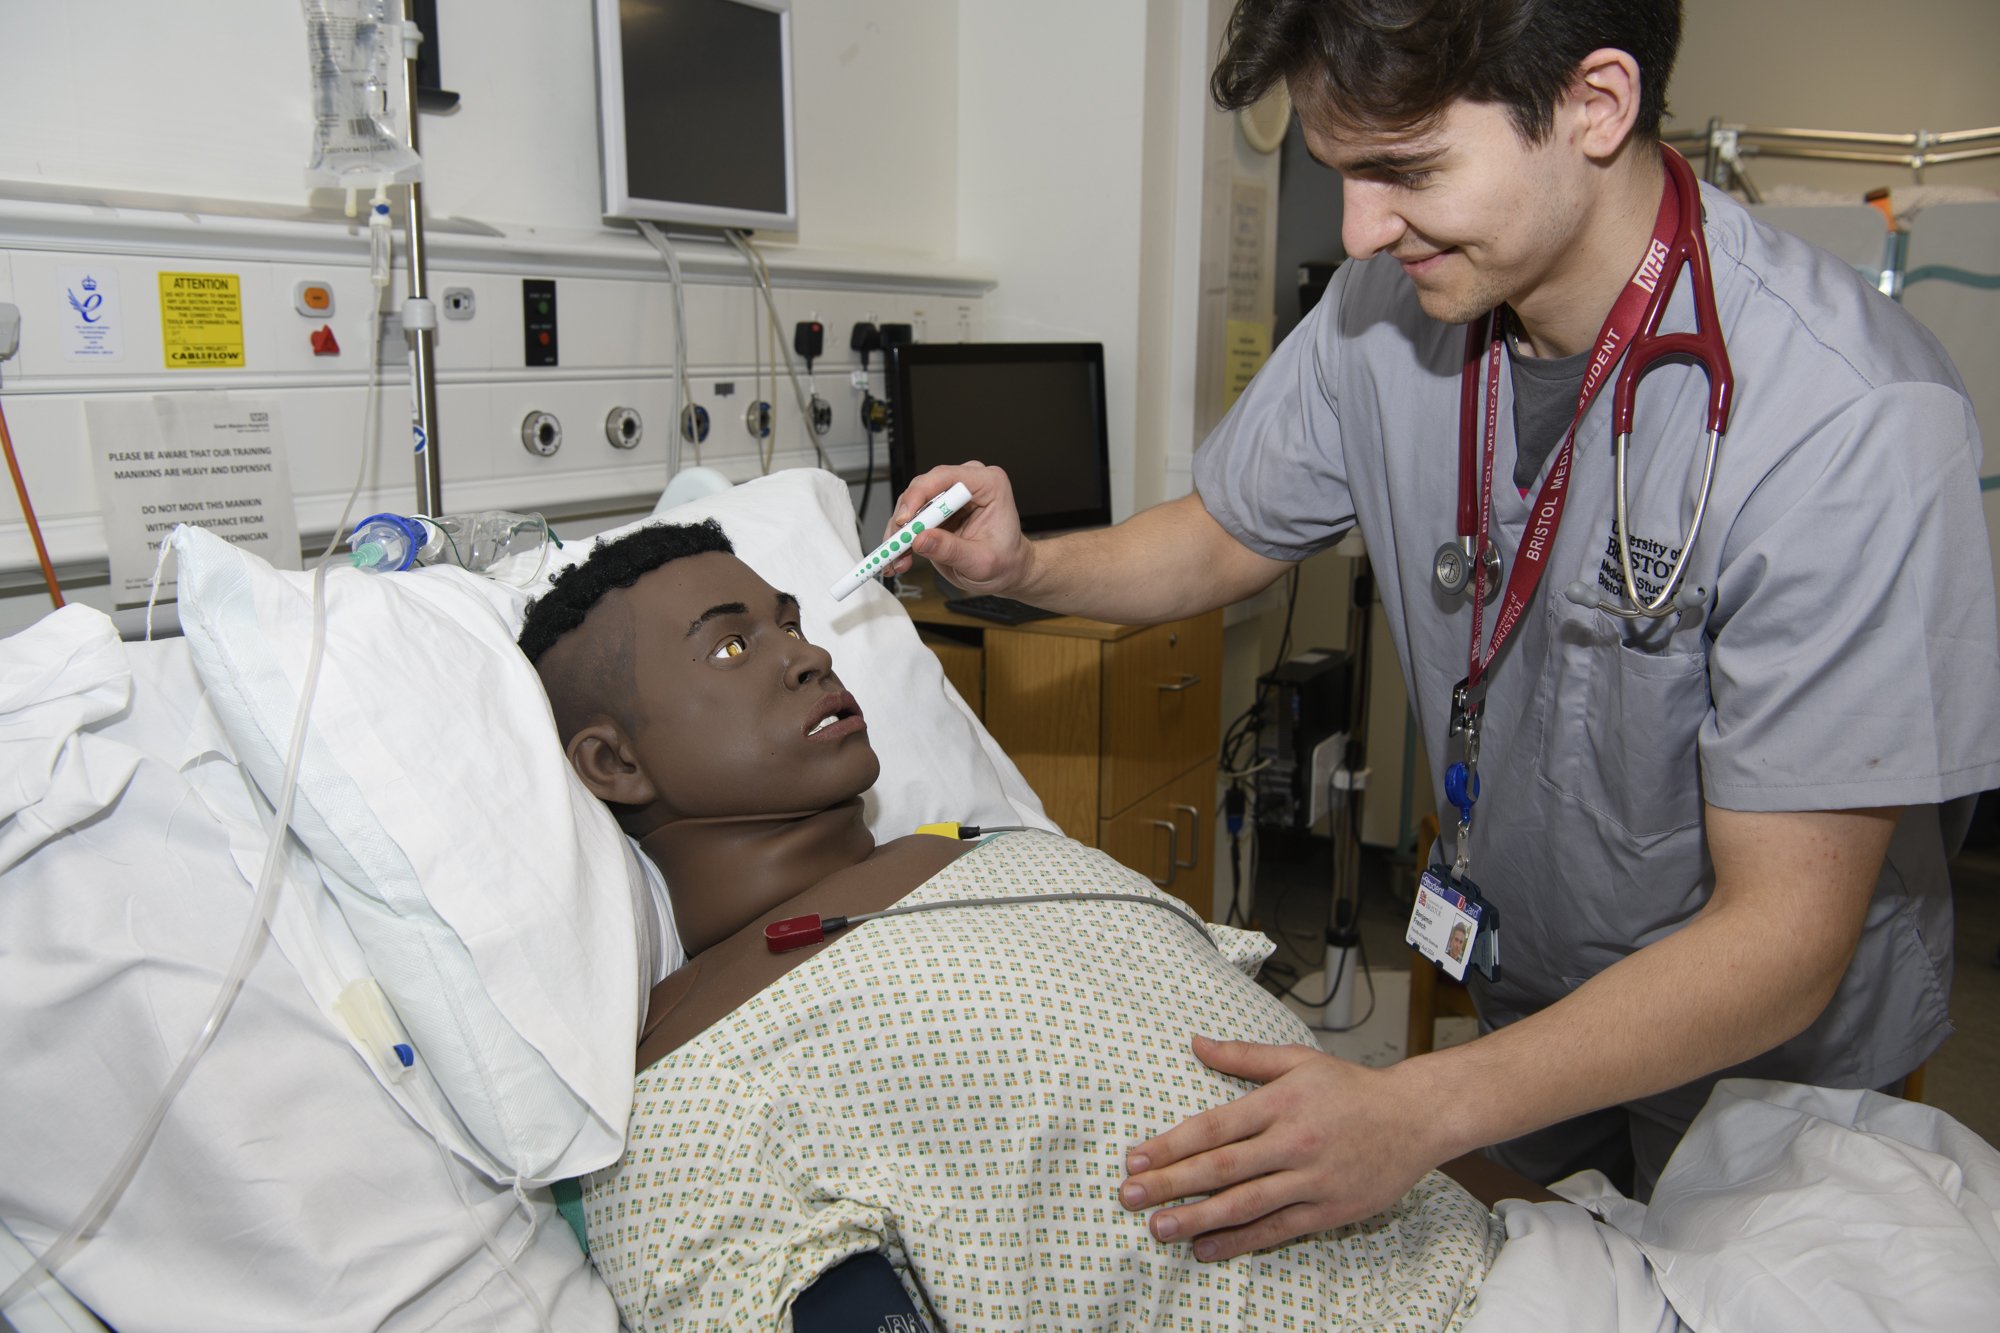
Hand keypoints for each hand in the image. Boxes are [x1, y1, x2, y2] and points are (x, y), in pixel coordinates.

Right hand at [882, 462, 1034, 595]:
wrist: (1007, 570)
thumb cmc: (1006, 561)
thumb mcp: (982, 562)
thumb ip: (951, 550)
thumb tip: (921, 539)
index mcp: (988, 484)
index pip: (946, 477)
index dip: (920, 495)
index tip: (906, 520)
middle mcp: (967, 484)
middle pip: (923, 489)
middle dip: (905, 519)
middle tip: (897, 544)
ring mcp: (949, 497)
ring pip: (911, 505)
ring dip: (899, 532)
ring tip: (897, 558)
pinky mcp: (936, 512)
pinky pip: (911, 519)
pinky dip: (901, 539)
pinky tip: (899, 557)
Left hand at [1118, 1036, 1439, 1260]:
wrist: (1416, 1117)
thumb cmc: (1353, 1088)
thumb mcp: (1298, 1060)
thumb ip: (1243, 1057)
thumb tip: (1195, 1043)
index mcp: (1281, 1102)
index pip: (1215, 1126)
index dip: (1171, 1144)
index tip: (1136, 1157)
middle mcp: (1294, 1141)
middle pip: (1221, 1167)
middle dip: (1170, 1184)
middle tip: (1129, 1196)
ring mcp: (1312, 1179)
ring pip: (1245, 1204)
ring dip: (1198, 1218)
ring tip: (1159, 1228)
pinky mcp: (1330, 1210)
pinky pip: (1277, 1229)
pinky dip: (1240, 1241)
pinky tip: (1207, 1247)